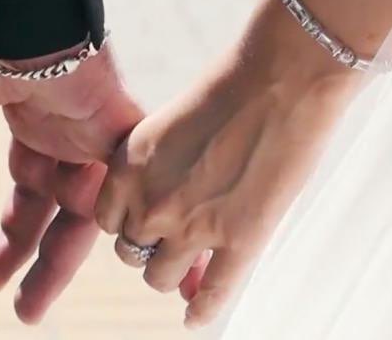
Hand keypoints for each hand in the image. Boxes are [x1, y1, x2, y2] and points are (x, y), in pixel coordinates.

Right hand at [0, 8, 142, 323]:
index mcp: (30, 124)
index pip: (30, 192)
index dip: (14, 234)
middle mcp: (66, 133)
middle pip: (60, 211)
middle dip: (40, 260)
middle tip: (23, 309)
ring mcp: (92, 129)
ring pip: (91, 208)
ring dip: (63, 259)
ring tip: (31, 309)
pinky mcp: (114, 121)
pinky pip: (129, 180)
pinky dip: (130, 223)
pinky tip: (120, 263)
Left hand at [94, 18, 358, 327]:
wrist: (283, 76)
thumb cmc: (232, 87)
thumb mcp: (171, 124)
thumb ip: (157, 167)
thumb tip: (160, 200)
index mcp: (129, 167)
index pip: (108, 219)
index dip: (128, 220)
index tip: (145, 216)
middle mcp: (151, 201)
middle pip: (130, 251)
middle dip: (149, 244)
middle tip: (173, 234)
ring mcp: (194, 227)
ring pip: (157, 277)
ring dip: (170, 271)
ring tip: (188, 263)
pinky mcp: (240, 241)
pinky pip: (211, 294)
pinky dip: (200, 312)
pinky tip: (195, 319)